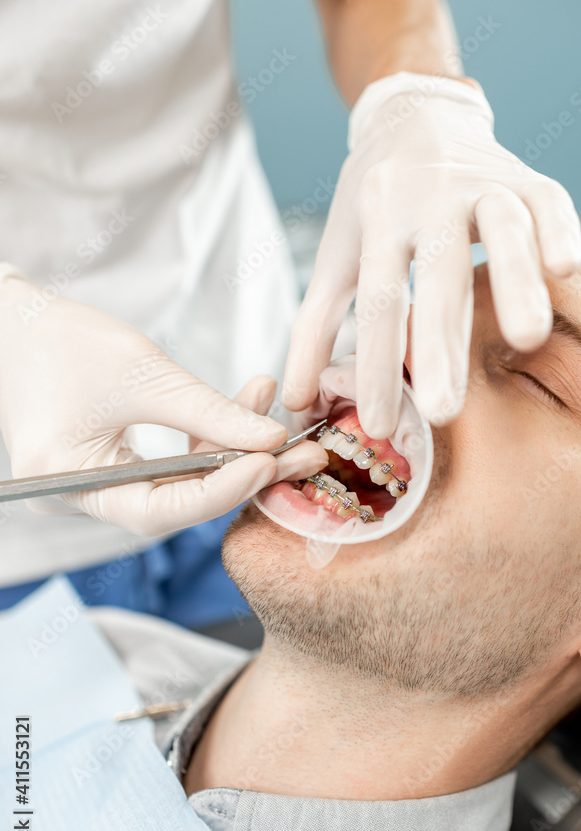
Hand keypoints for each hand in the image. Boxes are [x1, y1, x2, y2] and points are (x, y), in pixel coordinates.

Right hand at [0, 272, 325, 535]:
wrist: (14, 321)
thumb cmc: (59, 339)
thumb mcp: (141, 373)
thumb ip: (206, 410)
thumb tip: (272, 438)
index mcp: (69, 484)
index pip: (157, 510)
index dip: (219, 490)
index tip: (269, 462)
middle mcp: (82, 498)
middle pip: (176, 502)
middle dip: (241, 474)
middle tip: (301, 453)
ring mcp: (96, 485)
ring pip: (179, 483)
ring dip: (231, 452)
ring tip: (277, 419)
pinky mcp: (112, 465)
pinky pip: (169, 466)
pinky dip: (207, 439)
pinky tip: (245, 407)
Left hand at [282, 72, 580, 437]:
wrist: (412, 114)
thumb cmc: (371, 202)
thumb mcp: (337, 256)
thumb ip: (316, 327)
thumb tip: (296, 401)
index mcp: (377, 220)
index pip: (377, 301)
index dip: (376, 364)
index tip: (380, 424)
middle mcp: (427, 198)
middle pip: (436, 275)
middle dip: (441, 344)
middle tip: (443, 411)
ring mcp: (480, 182)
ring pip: (502, 229)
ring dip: (516, 281)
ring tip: (528, 341)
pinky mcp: (524, 174)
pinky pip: (548, 199)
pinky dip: (559, 229)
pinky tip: (565, 269)